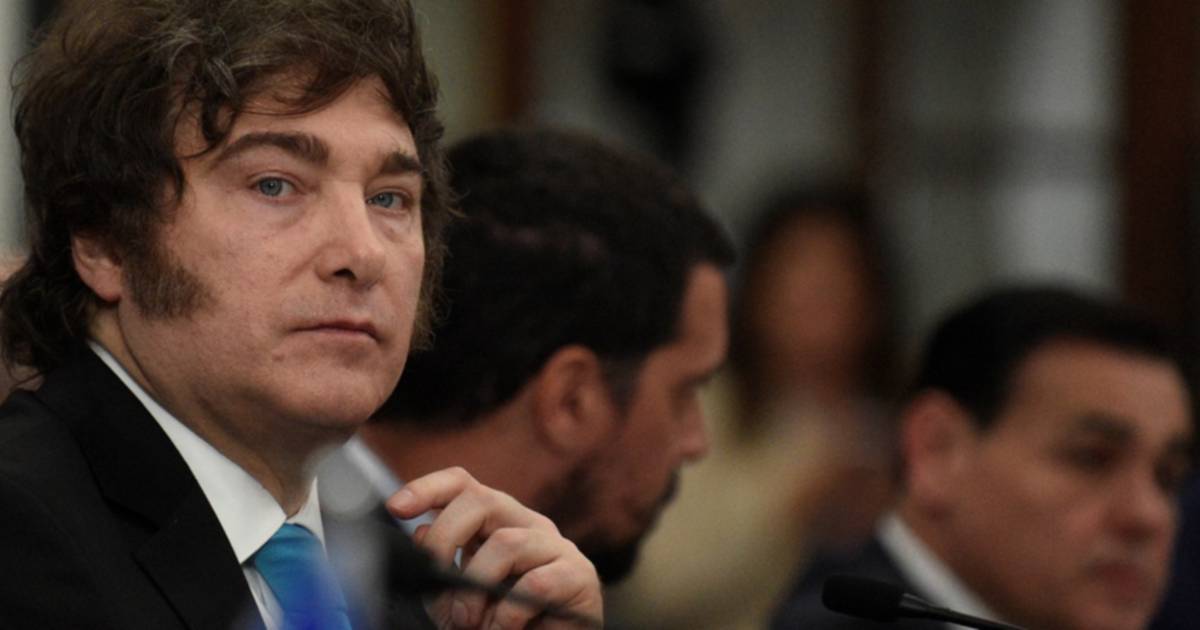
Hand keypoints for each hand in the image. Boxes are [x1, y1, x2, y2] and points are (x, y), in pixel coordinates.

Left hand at [387, 467, 602, 628]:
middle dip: (446, 538)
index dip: (428, 488)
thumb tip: (421, 532)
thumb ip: (439, 570)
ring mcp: (556, 547)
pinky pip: (536, 582)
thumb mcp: (457, 603)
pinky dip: (509, 613)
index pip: (463, 485)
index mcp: (497, 524)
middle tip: (434, 580)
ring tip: (470, 623)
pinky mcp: (579, 576)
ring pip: (506, 543)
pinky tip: (503, 629)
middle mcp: (528, 525)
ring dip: (476, 588)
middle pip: (482, 500)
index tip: (396, 508)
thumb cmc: (504, 627)